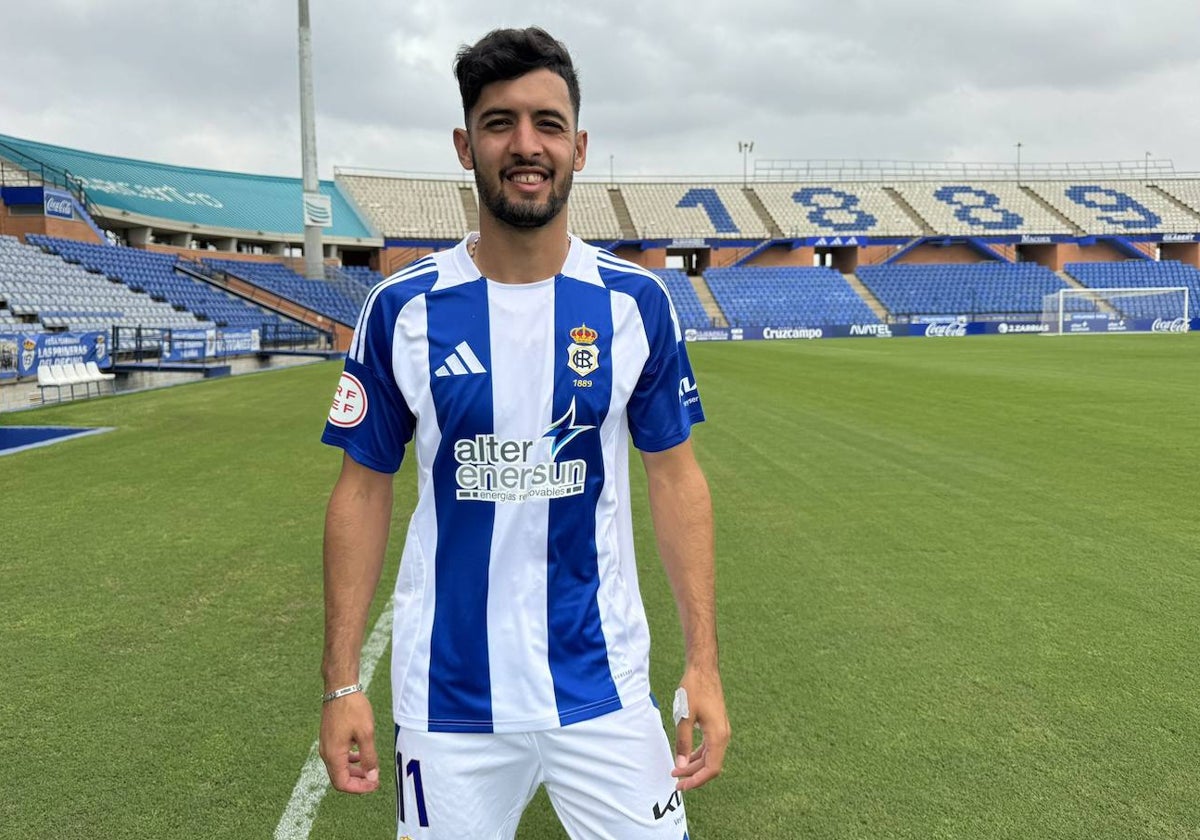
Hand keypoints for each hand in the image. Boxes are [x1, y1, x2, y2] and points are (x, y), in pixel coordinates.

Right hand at [319, 691, 379, 793]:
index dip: (359, 788)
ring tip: (370, 769)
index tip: (374, 784)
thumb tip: (372, 778)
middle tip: (375, 780)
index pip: (342, 783)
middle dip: (357, 782)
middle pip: (339, 778)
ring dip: (354, 772)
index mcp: (333, 754)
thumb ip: (369, 757)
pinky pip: (338, 757)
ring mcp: (326, 745)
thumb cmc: (353, 709)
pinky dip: (350, 761)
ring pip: (339, 768)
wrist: (340, 688)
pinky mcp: (330, 738)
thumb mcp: (366, 734)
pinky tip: (361, 755)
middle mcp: (326, 753)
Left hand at [670, 666, 729, 790]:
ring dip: (695, 765)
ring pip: (710, 756)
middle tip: (675, 781)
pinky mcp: (717, 725)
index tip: (682, 786)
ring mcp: (721, 730)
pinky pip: (709, 746)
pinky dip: (698, 754)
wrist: (703, 669)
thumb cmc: (694, 689)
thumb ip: (683, 742)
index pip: (711, 768)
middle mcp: (723, 735)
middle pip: (711, 764)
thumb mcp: (684, 717)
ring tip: (677, 770)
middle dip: (693, 775)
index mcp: (718, 736)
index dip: (697, 780)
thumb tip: (680, 765)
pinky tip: (686, 756)